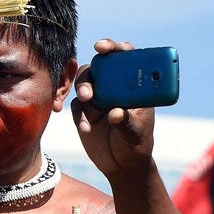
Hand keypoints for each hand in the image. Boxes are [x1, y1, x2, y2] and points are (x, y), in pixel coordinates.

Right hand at [70, 38, 156, 180]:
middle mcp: (115, 87)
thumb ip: (126, 123)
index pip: (126, 58)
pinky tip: (86, 128)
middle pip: (99, 66)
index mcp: (133, 86)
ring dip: (82, 88)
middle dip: (91, 72)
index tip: (103, 48)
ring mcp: (98, 98)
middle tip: (89, 89)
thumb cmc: (136, 145)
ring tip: (86, 100)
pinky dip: (79, 116)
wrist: (122, 165)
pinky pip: (77, 107)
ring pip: (84, 82)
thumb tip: (116, 113)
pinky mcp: (85, 112)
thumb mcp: (136, 134)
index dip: (115, 48)